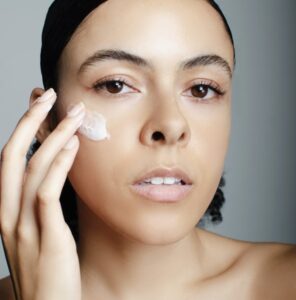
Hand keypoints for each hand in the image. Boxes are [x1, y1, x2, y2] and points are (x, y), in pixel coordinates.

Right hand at [0, 88, 83, 299]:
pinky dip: (59, 166)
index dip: (23, 129)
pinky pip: (47, 193)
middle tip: (49, 94)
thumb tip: (57, 168)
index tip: (40, 105)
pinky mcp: (47, 237)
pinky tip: (74, 147)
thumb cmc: (50, 267)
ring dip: (54, 136)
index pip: (9, 159)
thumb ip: (43, 200)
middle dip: (29, 120)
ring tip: (74, 114)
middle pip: (12, 155)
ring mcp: (25, 226)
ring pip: (32, 169)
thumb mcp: (41, 229)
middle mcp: (9, 214)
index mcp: (8, 210)